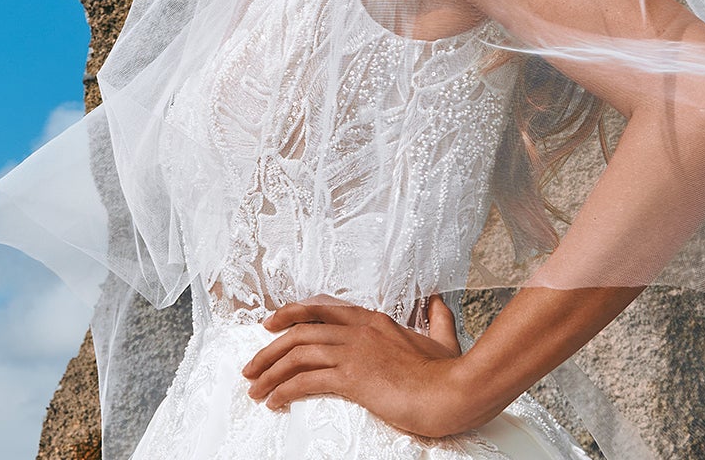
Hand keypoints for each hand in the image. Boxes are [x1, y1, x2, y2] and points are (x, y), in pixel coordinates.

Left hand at [239, 294, 478, 437]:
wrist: (453, 391)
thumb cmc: (449, 372)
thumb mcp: (444, 338)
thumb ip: (438, 318)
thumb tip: (439, 302)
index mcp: (373, 320)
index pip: (321, 310)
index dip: (291, 314)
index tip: (271, 323)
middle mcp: (358, 331)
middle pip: (299, 332)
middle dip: (269, 349)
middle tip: (252, 366)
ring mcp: (353, 353)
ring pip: (296, 355)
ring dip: (270, 373)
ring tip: (255, 389)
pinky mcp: (352, 378)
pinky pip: (305, 381)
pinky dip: (284, 390)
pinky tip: (275, 401)